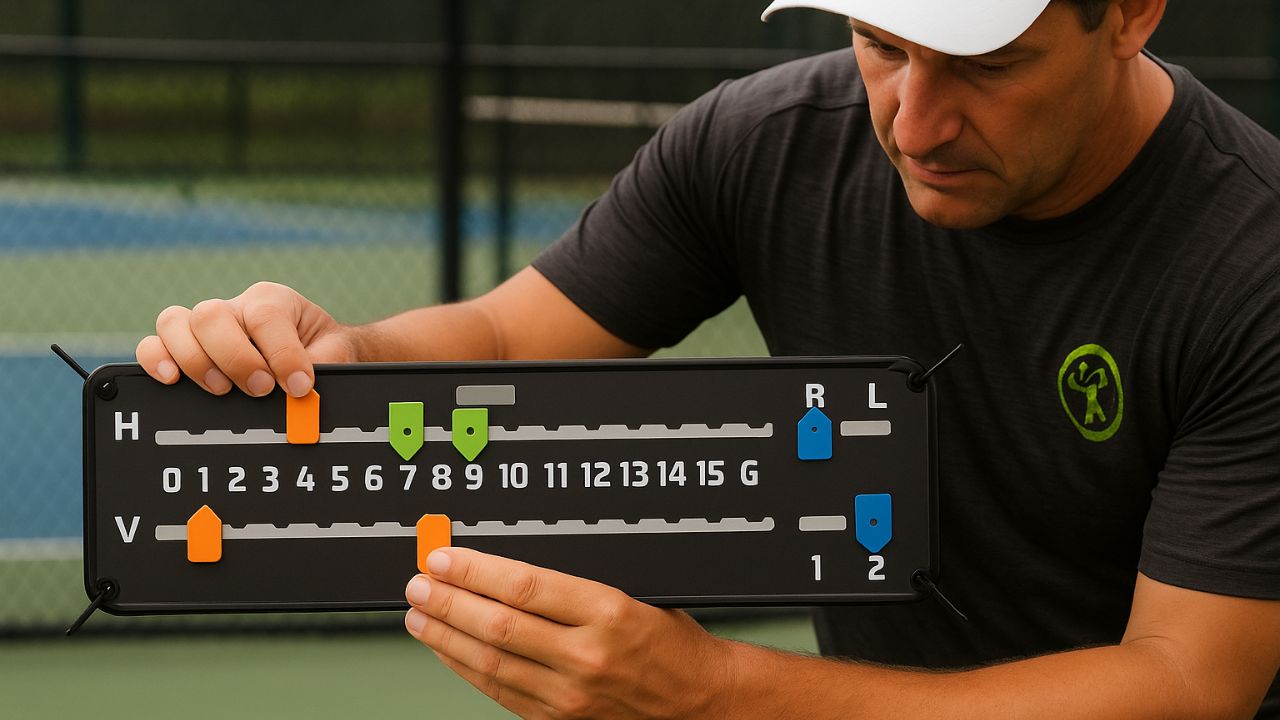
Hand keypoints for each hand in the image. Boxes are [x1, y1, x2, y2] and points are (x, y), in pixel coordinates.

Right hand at [135, 281, 356, 396]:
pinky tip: (172, 380)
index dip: (282, 354)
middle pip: (211, 316)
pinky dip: (157, 361)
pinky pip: (154, 345)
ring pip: (174, 323)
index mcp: (273, 300)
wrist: (317, 353)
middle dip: (235, 358)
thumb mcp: (334, 355)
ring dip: (195, 361)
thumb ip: (324, 369)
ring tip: (222, 389)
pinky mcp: (185, 347)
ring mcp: (205, 326)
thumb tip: (302, 395)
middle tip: (260, 388)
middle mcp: (235, 308)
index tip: (299, 386)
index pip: (267, 316)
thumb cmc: (322, 351)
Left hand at [404, 548, 738, 718]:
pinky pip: (500, 692)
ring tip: (419, 615)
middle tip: (419, 583)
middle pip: (497, 625)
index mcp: (608, 613)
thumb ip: (570, 585)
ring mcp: (571, 694)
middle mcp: (586, 656)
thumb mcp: (632, 593)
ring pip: (490, 662)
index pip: (523, 586)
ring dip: (446, 637)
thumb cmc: (670, 643)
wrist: (699, 700)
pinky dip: (466, 669)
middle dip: (448, 602)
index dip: (474, 570)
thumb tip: (502, 568)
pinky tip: (449, 651)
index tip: (446, 557)